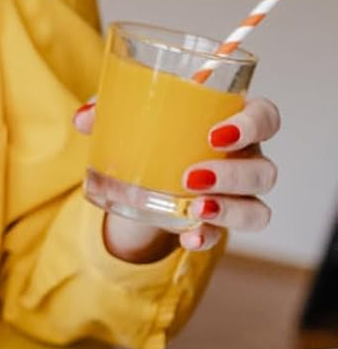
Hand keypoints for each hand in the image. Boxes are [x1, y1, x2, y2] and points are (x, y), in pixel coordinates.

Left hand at [73, 98, 280, 255]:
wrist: (144, 169)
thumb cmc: (152, 130)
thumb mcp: (132, 114)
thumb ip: (109, 109)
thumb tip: (84, 118)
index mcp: (231, 122)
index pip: (265, 118)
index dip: (253, 125)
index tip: (218, 134)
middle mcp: (244, 159)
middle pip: (264, 170)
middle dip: (233, 176)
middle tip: (191, 176)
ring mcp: (235, 195)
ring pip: (256, 209)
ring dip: (228, 210)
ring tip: (194, 209)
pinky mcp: (215, 222)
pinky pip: (223, 235)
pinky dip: (207, 237)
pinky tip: (189, 238)